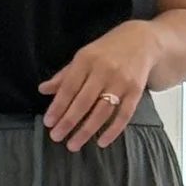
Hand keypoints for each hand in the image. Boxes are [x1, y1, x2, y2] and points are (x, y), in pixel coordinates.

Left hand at [39, 21, 157, 151]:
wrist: (143, 41)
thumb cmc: (108, 51)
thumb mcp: (84, 56)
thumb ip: (64, 75)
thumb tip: (42, 90)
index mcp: (87, 59)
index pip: (69, 87)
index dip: (57, 106)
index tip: (48, 122)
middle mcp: (104, 70)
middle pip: (83, 102)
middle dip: (68, 122)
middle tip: (56, 137)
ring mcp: (121, 81)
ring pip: (102, 111)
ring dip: (86, 131)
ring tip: (73, 144)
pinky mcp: (136, 91)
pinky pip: (123, 115)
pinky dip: (113, 130)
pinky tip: (101, 142)